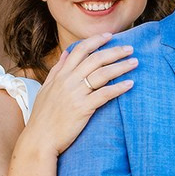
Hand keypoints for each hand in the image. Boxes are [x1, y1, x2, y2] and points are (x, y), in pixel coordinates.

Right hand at [24, 33, 137, 155]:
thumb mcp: (45, 89)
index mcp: (60, 75)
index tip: (109, 36)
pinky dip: (119, 88)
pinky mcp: (83, 108)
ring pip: (102, 74)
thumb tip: (66, 54)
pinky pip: (105, 94)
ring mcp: (76, 94)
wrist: (40, 139)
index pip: (80, 50)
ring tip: (134, 63)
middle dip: (114, 51)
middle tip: (130, 48)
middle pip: (95, 59)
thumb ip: (57, 70)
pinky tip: (130, 84)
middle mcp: (68, 81)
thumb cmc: (42, 117)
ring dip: (121, 66)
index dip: (96, 40)